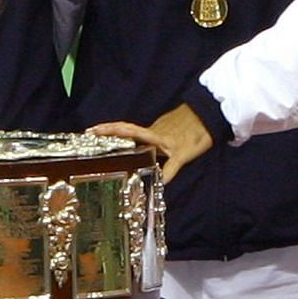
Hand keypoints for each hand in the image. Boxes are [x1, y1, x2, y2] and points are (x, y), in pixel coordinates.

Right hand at [91, 105, 214, 184]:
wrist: (210, 114)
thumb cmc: (197, 133)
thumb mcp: (184, 154)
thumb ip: (171, 169)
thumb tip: (160, 184)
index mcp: (153, 135)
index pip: (127, 131)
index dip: (110, 131)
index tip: (93, 131)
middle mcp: (151, 130)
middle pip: (124, 130)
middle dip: (106, 132)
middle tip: (87, 135)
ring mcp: (156, 130)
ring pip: (133, 133)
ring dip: (116, 136)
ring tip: (99, 143)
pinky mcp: (161, 131)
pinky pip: (142, 136)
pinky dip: (131, 140)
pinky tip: (127, 149)